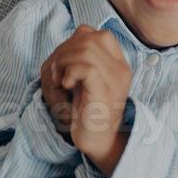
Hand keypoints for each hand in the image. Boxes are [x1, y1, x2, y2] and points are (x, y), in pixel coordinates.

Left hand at [43, 26, 130, 171]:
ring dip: (63, 63)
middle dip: (64, 51)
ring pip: (86, 49)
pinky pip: (87, 66)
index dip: (75, 42)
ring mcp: (115, 80)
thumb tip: (69, 45)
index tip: (66, 65)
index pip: (99, 34)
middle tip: (57, 74)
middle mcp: (120, 69)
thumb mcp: (82, 81)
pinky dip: (69, 73)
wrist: (97, 143)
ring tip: (60, 82)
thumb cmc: (84, 114)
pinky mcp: (105, 91)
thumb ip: (80, 59)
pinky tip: (66, 87)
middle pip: (89, 37)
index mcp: (118, 64)